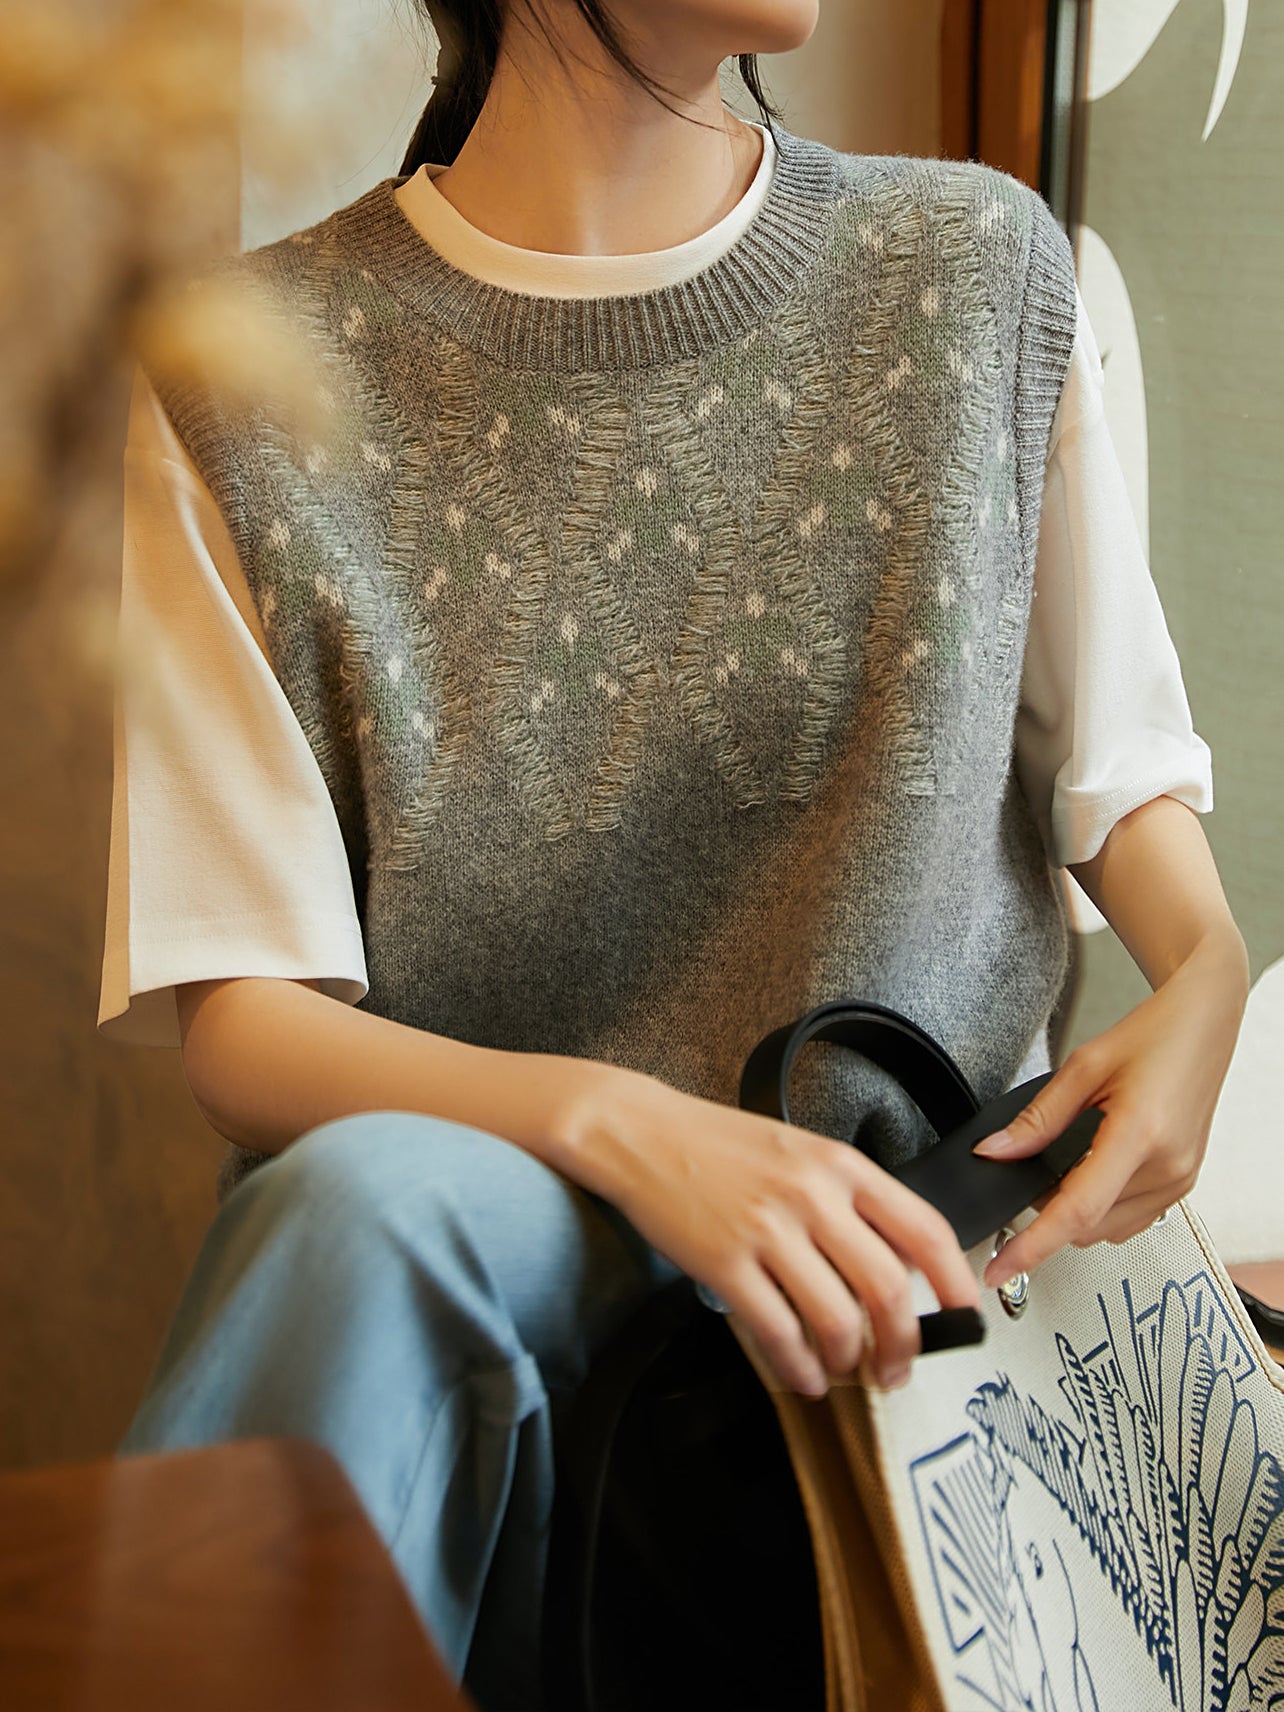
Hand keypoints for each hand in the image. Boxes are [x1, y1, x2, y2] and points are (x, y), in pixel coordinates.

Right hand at [574, 1065, 981, 1398]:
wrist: (641, 1133)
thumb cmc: (720, 1145)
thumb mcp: (800, 1151)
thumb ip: (850, 1199)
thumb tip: (900, 1267)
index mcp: (841, 1165)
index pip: (925, 1229)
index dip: (956, 1284)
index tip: (966, 1318)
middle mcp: (813, 1195)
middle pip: (888, 1290)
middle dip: (905, 1346)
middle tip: (899, 1369)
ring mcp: (767, 1231)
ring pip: (838, 1321)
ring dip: (851, 1364)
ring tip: (845, 1373)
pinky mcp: (724, 1264)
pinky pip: (779, 1334)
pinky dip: (799, 1368)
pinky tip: (802, 1375)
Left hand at [971, 934, 1248, 1288]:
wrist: (1203, 1025)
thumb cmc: (1152, 1036)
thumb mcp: (1083, 1067)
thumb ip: (1037, 1119)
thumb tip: (996, 1154)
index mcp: (1141, 1133)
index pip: (1078, 1209)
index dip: (1033, 1245)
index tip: (1000, 1266)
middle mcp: (1167, 1166)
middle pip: (1089, 1225)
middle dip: (1048, 1215)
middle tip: (1029, 1175)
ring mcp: (1180, 1179)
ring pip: (1108, 1229)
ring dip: (1076, 1213)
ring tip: (1065, 1163)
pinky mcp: (1184, 1182)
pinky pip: (1132, 1218)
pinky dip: (1101, 1208)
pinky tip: (1093, 1172)